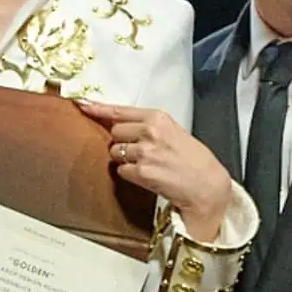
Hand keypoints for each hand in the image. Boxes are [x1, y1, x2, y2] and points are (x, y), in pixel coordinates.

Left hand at [79, 102, 231, 240]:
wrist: (207, 186)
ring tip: (147, 164)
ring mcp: (144, 152)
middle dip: (122, 142)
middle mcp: (150, 132)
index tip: (84, 106)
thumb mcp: (174, 132)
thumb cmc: (194, 160)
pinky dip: (130, 175)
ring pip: (116, 152)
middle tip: (141, 151)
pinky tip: (147, 176)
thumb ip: (149, 126)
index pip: (120, 111)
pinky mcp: (141, 172)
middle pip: (114, 132)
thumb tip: (122, 124)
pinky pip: (121, 171)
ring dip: (125, 159)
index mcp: (159, 118)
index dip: (99, 110)